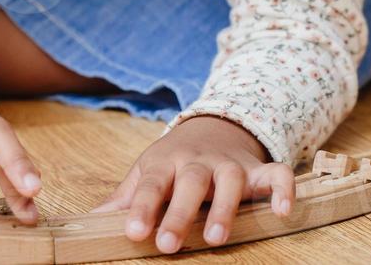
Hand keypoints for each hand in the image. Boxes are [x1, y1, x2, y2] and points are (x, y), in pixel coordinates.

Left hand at [92, 115, 294, 253]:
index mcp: (165, 163)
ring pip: (231, 180)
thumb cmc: (173, 161)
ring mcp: (229, 164)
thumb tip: (87, 223)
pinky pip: (276, 174)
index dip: (142, 207)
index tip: (134, 231)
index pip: (151, 184)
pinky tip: (283, 212)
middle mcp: (198, 162)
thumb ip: (124, 199)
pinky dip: (283, 189)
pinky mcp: (257, 169)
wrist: (212, 127)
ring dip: (225, 207)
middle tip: (168, 243)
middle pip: (190, 182)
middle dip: (180, 213)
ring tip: (217, 238)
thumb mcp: (146, 172)